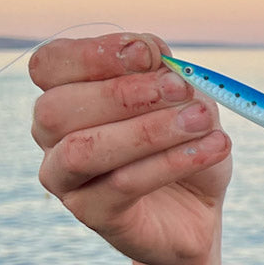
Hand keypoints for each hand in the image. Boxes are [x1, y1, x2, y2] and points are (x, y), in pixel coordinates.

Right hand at [29, 33, 232, 264]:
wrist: (199, 209)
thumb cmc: (183, 145)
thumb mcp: (185, 101)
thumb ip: (164, 74)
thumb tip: (149, 51)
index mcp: (66, 94)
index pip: (51, 64)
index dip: (93, 55)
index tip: (149, 53)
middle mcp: (52, 135)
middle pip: (57, 108)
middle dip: (123, 94)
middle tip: (182, 89)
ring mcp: (65, 178)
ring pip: (85, 149)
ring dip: (148, 130)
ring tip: (202, 121)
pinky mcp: (92, 213)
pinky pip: (123, 184)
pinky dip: (172, 163)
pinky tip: (213, 148)